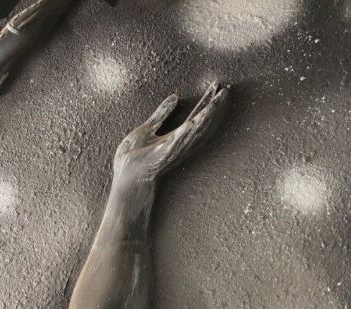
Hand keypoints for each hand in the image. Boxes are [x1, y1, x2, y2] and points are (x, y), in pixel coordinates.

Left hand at [113, 83, 228, 184]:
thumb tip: (175, 96)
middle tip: (225, 90)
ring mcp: (172, 149)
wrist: (125, 179)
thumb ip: (161, 114)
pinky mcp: (162, 155)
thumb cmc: (133, 158)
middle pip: (200, 121)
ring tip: (216, 102)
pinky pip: (175, 142)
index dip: (206, 101)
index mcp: (175, 136)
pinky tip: (191, 123)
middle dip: (213, 106)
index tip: (217, 86)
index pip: (195, 115)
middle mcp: (178, 143)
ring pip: (193, 130)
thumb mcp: (146, 129)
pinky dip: (184, 133)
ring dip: (204, 116)